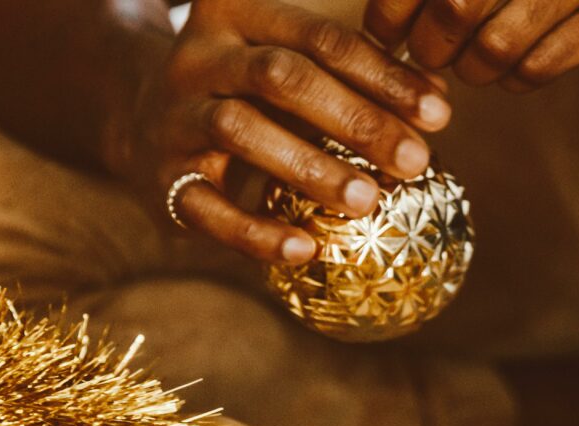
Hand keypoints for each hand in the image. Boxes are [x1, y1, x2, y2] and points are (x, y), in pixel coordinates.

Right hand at [115, 0, 451, 262]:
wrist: (138, 117)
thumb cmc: (244, 91)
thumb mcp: (291, 69)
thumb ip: (356, 80)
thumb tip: (437, 99)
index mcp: (238, 15)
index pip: (321, 39)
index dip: (384, 76)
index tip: (440, 114)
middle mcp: (200, 55)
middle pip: (282, 78)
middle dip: (357, 119)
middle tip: (415, 160)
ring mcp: (174, 115)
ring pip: (240, 130)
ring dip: (309, 166)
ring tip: (368, 200)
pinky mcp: (160, 178)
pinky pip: (206, 207)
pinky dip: (255, 232)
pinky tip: (303, 250)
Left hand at [365, 0, 578, 90]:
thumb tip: (388, 18)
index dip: (392, 8)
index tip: (384, 33)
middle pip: (456, 8)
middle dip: (431, 45)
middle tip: (430, 56)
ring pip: (495, 47)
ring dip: (474, 69)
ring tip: (474, 64)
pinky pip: (539, 68)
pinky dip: (514, 79)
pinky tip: (515, 69)